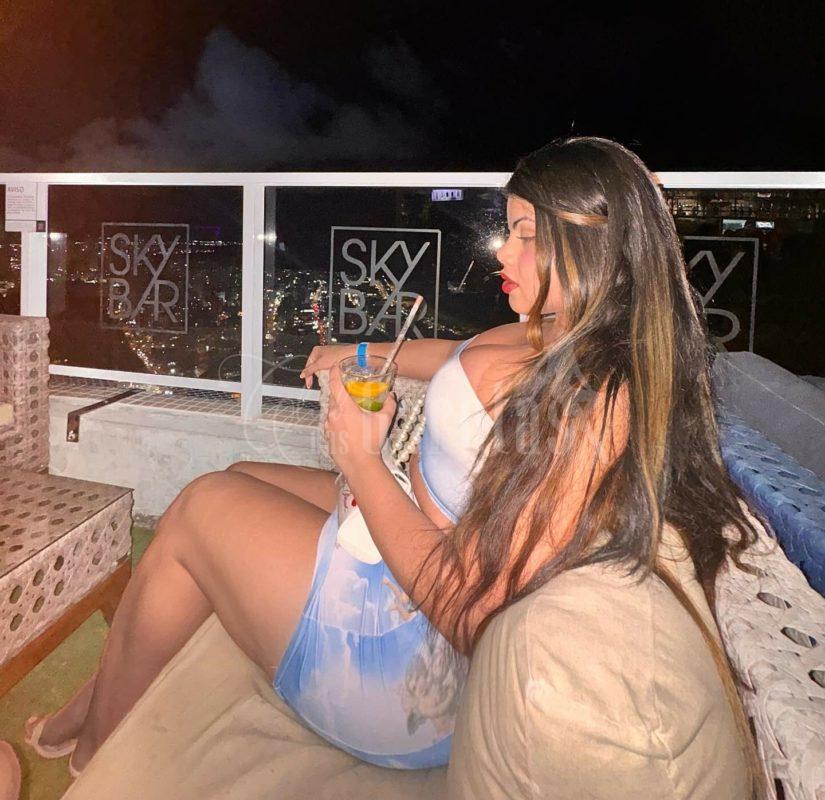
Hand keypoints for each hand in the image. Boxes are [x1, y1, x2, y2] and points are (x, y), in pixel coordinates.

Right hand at [300, 344, 355, 388]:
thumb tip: (302, 374)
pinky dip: (327, 372)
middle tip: (317, 381)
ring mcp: (327, 356)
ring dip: (322, 374)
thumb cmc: (336, 355)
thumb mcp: (320, 364)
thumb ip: (310, 370)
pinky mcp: (333, 359)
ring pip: (321, 368)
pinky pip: (327, 368)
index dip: (307, 375)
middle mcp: (321, 352)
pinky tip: (329, 374)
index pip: (308, 365)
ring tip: (324, 378)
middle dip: (316, 374)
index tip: (308, 383)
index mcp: (315, 351)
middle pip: (314, 367)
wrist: (349, 354)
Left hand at [325, 362, 396, 476]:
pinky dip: (338, 422)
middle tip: (353, 395)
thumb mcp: (384, 421)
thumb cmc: (370, 442)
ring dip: (340, 409)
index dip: (335, 372)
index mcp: (344, 407)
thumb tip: (391, 395)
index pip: (335, 383)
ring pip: (331, 410)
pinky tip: (350, 429)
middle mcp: (333, 414)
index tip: (336, 367)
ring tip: (353, 414)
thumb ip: (389, 405)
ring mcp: (328, 426)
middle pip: (333, 396)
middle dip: (341, 393)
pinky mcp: (328, 436)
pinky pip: (331, 424)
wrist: (359, 465)